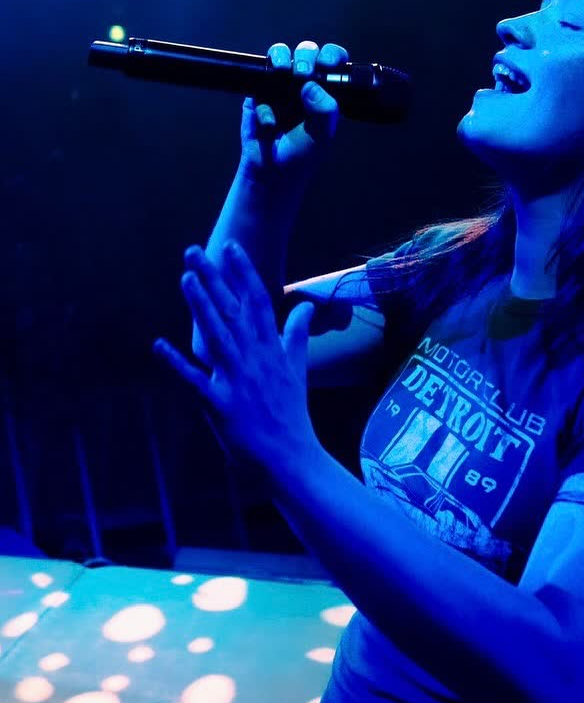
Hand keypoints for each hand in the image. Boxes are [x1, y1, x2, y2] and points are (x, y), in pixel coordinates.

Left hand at [154, 241, 319, 471]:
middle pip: (232, 310)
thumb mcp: (298, 367)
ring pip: (216, 335)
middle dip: (214, 279)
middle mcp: (254, 357)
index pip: (259, 300)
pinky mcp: (220, 403)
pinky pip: (196, 379)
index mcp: (271, 348)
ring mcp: (237, 379)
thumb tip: (306, 306)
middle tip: (194, 251)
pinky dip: (177, 363)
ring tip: (185, 279)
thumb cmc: (292, 411)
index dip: (244, 272)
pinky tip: (158, 345)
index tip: (232, 246)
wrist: (290, 456)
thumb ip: (298, 333)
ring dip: (200, 307)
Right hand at [241, 41, 349, 181]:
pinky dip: (264, 105)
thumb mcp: (322, 135)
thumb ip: (324, 110)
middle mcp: (304, 84)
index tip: (326, 63)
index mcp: (325, 91)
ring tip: (282, 71)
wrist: (271, 172)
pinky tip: (269, 125)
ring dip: (281, 56)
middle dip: (306, 55)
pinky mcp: (257, 93)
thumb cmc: (302, 154)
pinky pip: (258, 84)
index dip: (331, 56)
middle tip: (303, 73)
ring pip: (280, 56)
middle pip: (306, 52)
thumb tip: (311, 85)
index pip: (332, 63)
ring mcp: (279, 86)